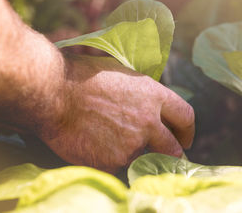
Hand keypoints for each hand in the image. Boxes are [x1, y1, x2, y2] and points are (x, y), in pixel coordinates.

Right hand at [38, 54, 194, 172]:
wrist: (54, 93)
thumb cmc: (84, 76)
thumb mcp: (123, 74)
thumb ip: (143, 93)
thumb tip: (151, 104)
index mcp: (154, 95)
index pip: (186, 116)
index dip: (187, 131)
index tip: (184, 138)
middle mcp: (148, 121)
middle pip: (173, 148)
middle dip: (171, 152)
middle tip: (163, 154)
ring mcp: (131, 144)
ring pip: (143, 159)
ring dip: (136, 156)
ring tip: (114, 143)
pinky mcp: (112, 161)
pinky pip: (119, 167)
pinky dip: (112, 162)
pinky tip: (98, 148)